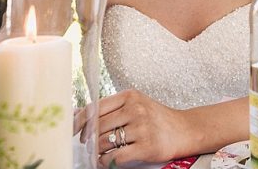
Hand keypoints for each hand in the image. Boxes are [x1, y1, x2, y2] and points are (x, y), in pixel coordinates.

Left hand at [75, 89, 189, 165]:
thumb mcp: (136, 104)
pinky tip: (106, 161)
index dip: (79, 121)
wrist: (185, 130)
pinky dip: (106, 162)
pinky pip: (116, 157)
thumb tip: (79, 114)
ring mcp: (141, 128)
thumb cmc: (158, 118)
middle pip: (97, 127)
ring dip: (98, 151)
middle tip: (88, 144)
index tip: (72, 130)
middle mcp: (136, 109)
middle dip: (89, 139)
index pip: (95, 108)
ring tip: (100, 153)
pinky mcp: (146, 147)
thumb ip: (111, 108)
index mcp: (130, 96)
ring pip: (105, 143)